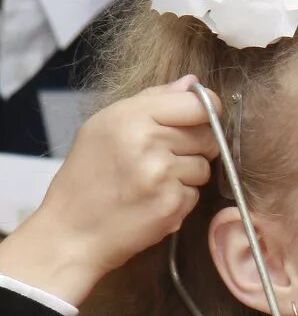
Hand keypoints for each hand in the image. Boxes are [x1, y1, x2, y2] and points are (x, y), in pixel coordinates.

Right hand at [0, 75, 220, 304]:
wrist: (72, 232)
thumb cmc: (87, 178)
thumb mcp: (105, 126)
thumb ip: (152, 100)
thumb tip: (192, 83)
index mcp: (129, 116)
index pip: (196, 103)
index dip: (205, 111)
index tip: (197, 120)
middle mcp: (147, 142)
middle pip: (207, 135)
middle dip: (195, 146)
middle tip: (165, 157)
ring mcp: (161, 175)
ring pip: (205, 165)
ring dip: (187, 174)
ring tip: (153, 180)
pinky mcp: (172, 204)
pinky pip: (196, 193)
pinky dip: (180, 198)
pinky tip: (153, 200)